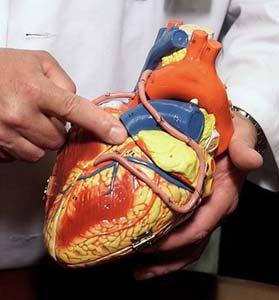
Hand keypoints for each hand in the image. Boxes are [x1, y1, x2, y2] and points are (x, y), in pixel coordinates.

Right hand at [0, 49, 125, 161]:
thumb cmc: (3, 67)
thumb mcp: (37, 62)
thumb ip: (64, 82)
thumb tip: (77, 105)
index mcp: (34, 90)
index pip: (76, 110)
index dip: (99, 124)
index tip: (117, 135)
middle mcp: (20, 115)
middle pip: (58, 139)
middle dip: (56, 129)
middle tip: (43, 113)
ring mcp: (4, 135)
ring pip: (40, 152)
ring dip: (40, 140)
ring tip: (27, 120)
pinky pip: (20, 156)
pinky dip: (23, 146)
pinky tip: (14, 129)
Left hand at [134, 112, 262, 279]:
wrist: (229, 133)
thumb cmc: (233, 134)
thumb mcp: (240, 134)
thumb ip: (242, 146)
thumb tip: (250, 159)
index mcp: (225, 196)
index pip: (201, 225)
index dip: (177, 239)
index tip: (151, 244)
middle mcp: (214, 210)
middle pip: (191, 243)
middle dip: (164, 254)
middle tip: (134, 255)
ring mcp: (203, 211)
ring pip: (186, 244)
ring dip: (163, 259)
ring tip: (138, 269)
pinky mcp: (194, 208)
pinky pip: (181, 233)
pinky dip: (165, 246)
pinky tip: (146, 252)